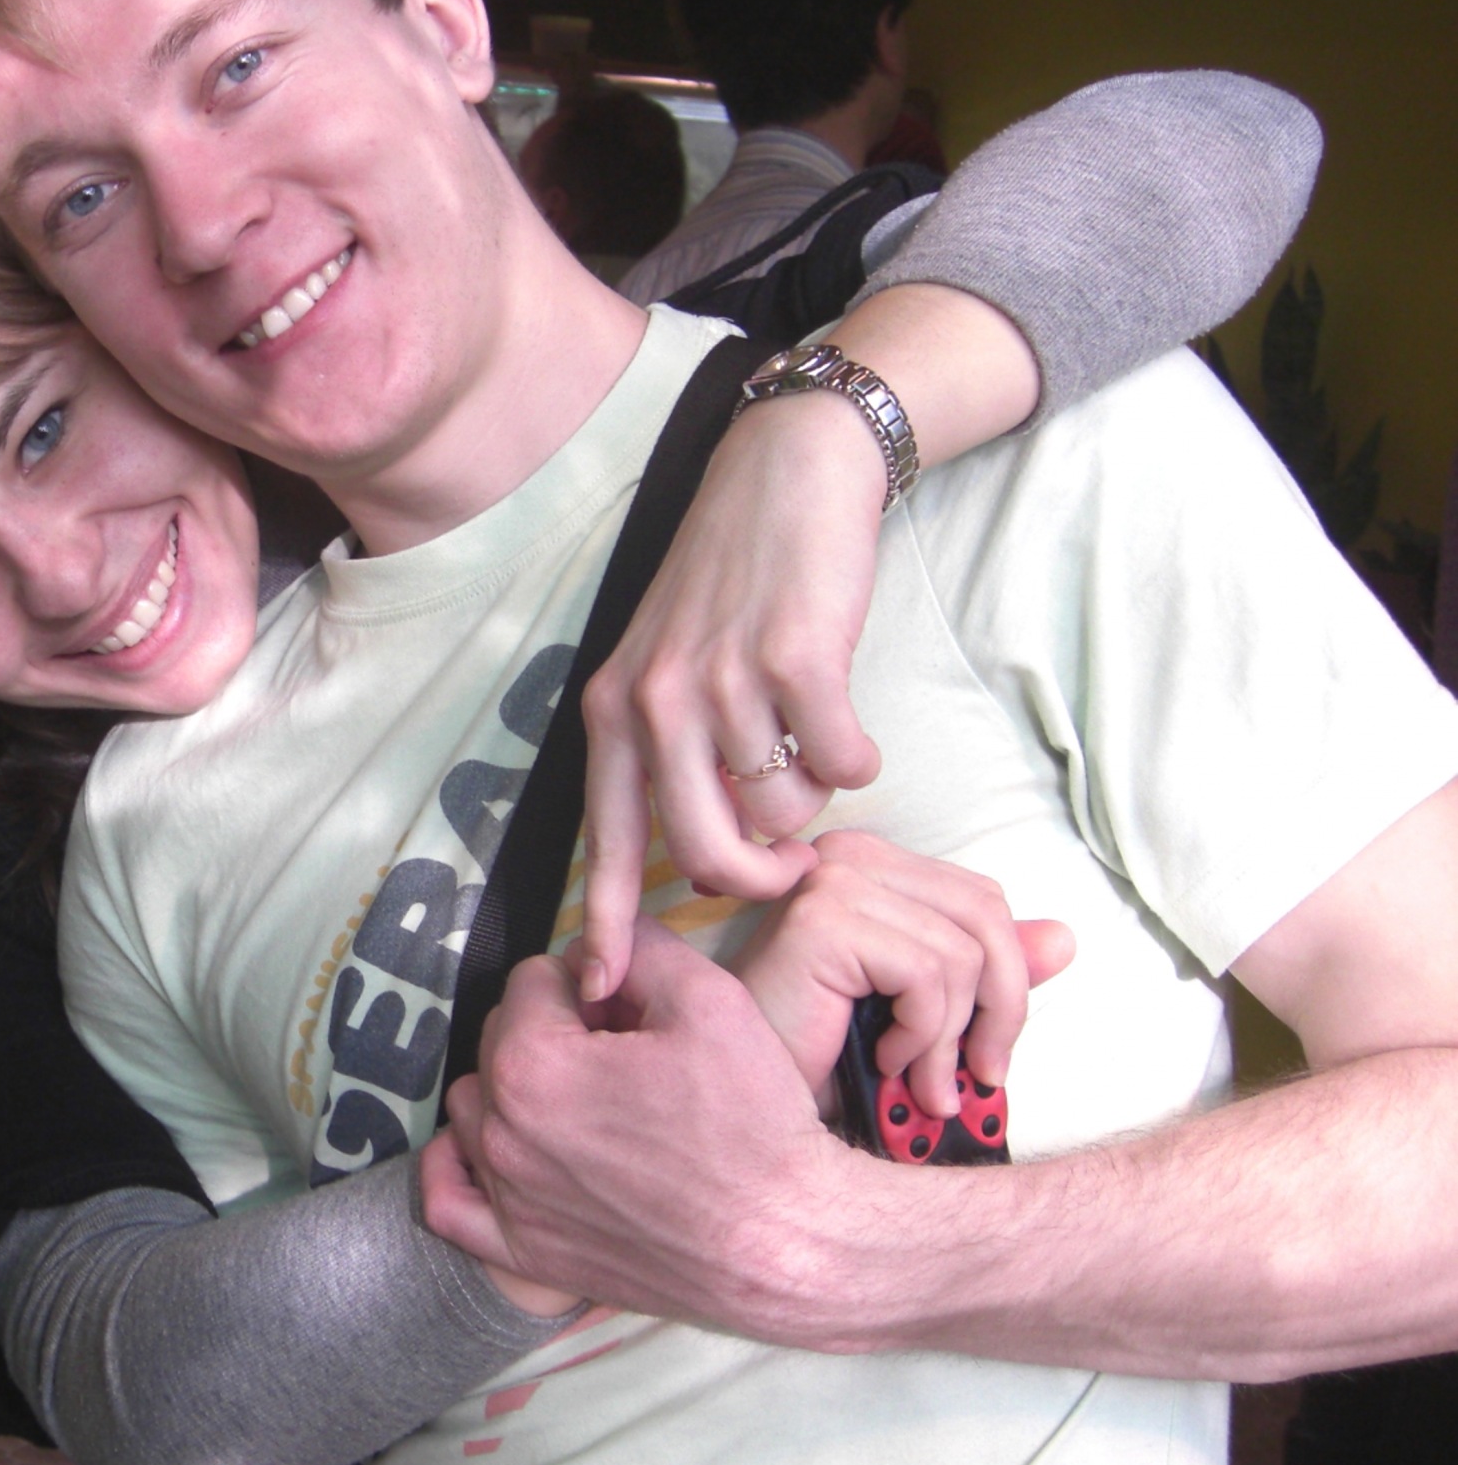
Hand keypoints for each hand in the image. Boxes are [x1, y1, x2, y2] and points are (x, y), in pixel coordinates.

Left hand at [425, 916, 837, 1320]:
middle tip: (624, 1053)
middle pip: (501, 1037)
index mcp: (534, 1065)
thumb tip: (601, 948)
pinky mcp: (523, 1253)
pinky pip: (448, 1201)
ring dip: (518, 1088)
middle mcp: (502, 1133)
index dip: (592, 984)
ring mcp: (508, 1199)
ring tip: (587, 1101)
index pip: (534, 980)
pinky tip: (505, 1150)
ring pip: (476, 1107)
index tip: (635, 1011)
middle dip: (555, 1029)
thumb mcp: (709, 997)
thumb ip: (638, 946)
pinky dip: (462, 1168)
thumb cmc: (753, 1121)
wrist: (785, 1240)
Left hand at [578, 392, 883, 999]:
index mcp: (615, 711)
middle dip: (759, 878)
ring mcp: (724, 681)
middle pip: (706, 854)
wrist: (784, 477)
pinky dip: (858, 759)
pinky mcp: (798, 660)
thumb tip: (692, 855)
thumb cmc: (732, 585)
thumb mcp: (664, 664)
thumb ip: (664, 753)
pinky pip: (843, 769)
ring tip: (810, 739)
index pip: (605, 840)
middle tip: (791, 866)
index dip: (608, 922)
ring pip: (785, 812)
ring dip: (814, 797)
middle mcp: (656, 702)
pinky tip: (847, 721)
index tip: (605, 987)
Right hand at [729, 831, 1075, 1119]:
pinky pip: (929, 975)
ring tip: (919, 1080)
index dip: (1008, 980)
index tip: (990, 1053)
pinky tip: (886, 1058)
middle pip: (987, 917)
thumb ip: (984, 972)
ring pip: (964, 954)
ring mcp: (833, 879)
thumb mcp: (922, 1010)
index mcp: (874, 865)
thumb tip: (1064, 938)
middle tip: (979, 1076)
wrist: (751, 1098)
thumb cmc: (819, 1054)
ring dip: (951, 1040)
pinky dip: (923, 1036)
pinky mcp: (824, 918)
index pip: (984, 900)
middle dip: (1000, 1010)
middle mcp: (851, 855)